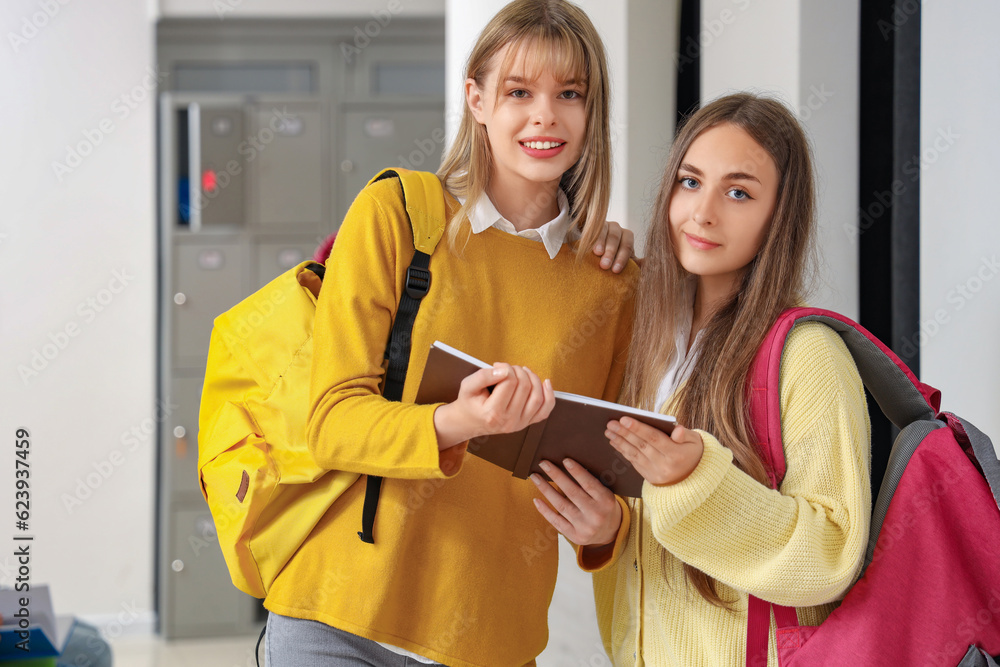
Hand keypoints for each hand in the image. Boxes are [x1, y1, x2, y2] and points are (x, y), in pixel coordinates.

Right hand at [434, 363, 555, 448]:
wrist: (469, 421)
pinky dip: (549, 395)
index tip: (497, 366)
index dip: (506, 368)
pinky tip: (545, 383)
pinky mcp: (527, 423)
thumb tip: (504, 370)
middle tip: (508, 369)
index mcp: (493, 413)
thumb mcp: (467, 386)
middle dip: (518, 371)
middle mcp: (509, 421)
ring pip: (537, 397)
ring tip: (522, 373)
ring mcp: (520, 424)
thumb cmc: (469, 402)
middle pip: (525, 387)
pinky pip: (545, 410)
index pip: (509, 382)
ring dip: (533, 378)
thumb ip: (483, 376)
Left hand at [530, 458, 622, 545]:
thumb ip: (592, 483)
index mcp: (607, 501)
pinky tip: (536, 499)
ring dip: (546, 489)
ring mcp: (584, 527)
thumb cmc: (604, 506)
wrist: (611, 532)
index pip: (589, 484)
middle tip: (543, 463)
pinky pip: (556, 521)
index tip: (565, 460)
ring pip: (561, 505)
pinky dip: (545, 510)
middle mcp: (596, 515)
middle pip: (571, 492)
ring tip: (535, 477)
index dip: (577, 471)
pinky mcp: (574, 536)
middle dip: (556, 476)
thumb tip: (568, 464)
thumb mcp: (606, 494)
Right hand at [593, 220, 634, 272]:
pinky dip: (590, 238)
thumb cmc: (612, 258)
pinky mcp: (591, 225)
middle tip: (605, 266)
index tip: (615, 270)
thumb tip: (648, 263)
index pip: (627, 245)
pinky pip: (591, 229)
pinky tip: (588, 247)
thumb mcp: (625, 260)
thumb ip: (636, 263)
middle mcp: (616, 228)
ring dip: (600, 242)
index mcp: (627, 236)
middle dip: (611, 252)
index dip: (622, 258)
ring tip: (597, 253)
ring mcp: (603, 225)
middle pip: (615, 237)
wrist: (594, 251)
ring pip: (603, 231)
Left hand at [606, 418, 703, 485]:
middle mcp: (664, 465)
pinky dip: (623, 451)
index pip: (654, 438)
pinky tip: (615, 442)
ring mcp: (655, 472)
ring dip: (620, 442)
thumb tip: (677, 430)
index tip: (624, 419)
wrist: (694, 479)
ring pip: (634, 454)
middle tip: (611, 422)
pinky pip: (633, 462)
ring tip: (609, 431)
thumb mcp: (695, 442)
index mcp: (676, 454)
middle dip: (624, 433)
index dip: (638, 428)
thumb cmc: (693, 453)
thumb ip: (685, 434)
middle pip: (641, 445)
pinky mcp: (649, 477)